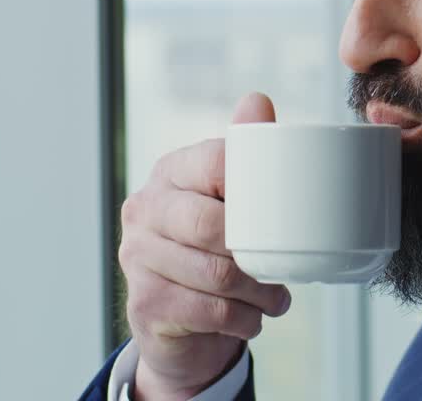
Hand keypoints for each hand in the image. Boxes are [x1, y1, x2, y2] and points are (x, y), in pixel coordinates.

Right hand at [120, 93, 291, 400]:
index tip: (281, 210)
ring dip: (260, 293)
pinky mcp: (144, 302)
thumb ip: (246, 152)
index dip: (253, 184)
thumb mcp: (230, 200)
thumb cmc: (212, 248)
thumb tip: (257, 100)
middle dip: (258, 252)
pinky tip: (253, 318)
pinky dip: (243, 319)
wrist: (177, 321)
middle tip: (285, 269)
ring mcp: (137, 256)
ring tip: (277, 299)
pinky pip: (210, 311)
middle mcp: (144, 209)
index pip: (214, 162)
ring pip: (217, 274)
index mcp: (170, 172)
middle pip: (213, 224)